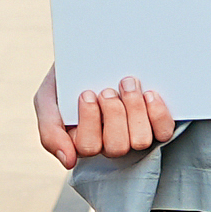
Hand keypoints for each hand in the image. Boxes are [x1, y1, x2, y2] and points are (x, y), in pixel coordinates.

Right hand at [33, 67, 178, 169]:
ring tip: (128, 84)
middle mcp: (110, 142)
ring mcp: (135, 134)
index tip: (87, 93)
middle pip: (116, 147)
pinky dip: (157, 114)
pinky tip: (149, 94)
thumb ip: (50, 130)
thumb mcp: (47, 98)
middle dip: (113, 113)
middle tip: (108, 90)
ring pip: (140, 141)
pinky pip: (163, 132)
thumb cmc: (68, 78)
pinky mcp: (157, 124)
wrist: (93, 50)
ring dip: (134, 109)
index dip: (90, 120)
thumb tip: (68, 161)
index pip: (88, 147)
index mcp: (83, 140)